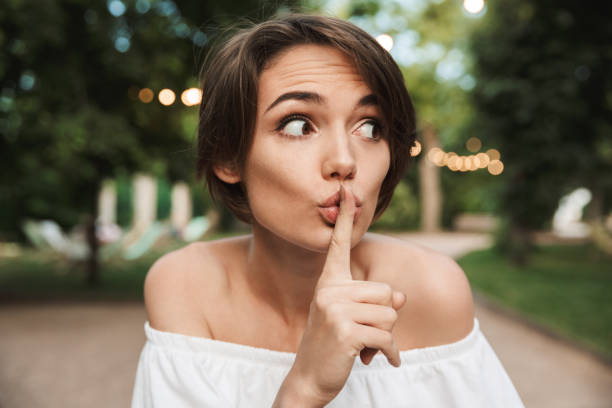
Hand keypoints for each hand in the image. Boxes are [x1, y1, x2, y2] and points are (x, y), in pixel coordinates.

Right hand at [280, 185, 406, 405]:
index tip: (348, 190)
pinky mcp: (345, 331)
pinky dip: (391, 353)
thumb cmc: (333, 345)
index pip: (340, 245)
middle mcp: (329, 291)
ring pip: (390, 315)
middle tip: (365, 334)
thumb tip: (401, 296)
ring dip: (386, 337)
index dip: (346, 218)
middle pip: (385, 292)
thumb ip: (376, 301)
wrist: (310, 378)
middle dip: (385, 318)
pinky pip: (387, 337)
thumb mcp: (353, 317)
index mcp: (329, 283)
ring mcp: (335, 310)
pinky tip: (383, 361)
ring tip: (366, 347)